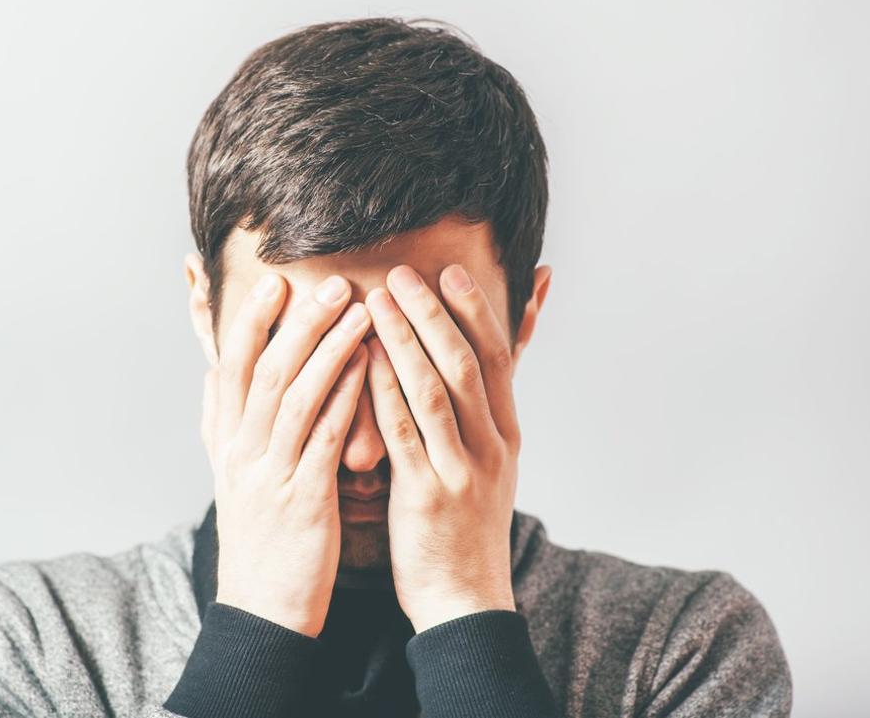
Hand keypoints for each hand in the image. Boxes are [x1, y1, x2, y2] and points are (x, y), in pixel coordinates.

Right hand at [201, 272, 369, 636]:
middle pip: (267, 371)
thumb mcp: (229, 476)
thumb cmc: (258, 537)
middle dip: (298, 322)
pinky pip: (324, 438)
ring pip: (295, 396)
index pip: (234, 366)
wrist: (263, 610)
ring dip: (328, 348)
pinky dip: (345, 397)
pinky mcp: (302, 500)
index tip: (273, 281)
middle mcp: (243, 451)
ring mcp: (270, 474)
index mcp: (228, 441)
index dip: (251, 321)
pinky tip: (367, 367)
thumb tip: (213, 374)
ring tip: (358, 309)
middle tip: (331, 281)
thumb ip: (221, 422)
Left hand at [364, 263, 519, 632]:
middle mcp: (492, 446)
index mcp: (507, 435)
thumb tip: (480, 371)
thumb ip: (482, 414)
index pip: (498, 358)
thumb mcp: (492, 466)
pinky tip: (362, 360)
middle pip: (465, 364)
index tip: (450, 271)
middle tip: (403, 273)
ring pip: (435, 390)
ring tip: (375, 300)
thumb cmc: (466, 528)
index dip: (474, 312)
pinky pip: (403, 432)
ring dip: (404, 340)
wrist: (466, 599)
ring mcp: (462, 470)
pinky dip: (383, 390)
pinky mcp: (427, 494)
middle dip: (434, 313)